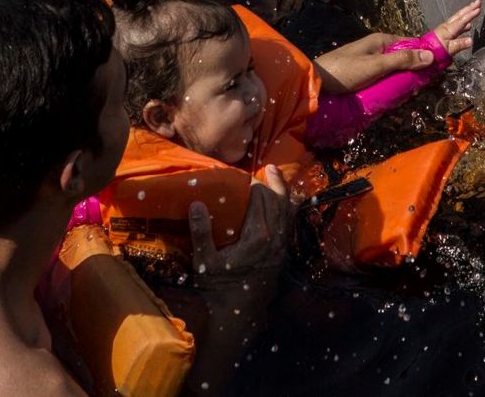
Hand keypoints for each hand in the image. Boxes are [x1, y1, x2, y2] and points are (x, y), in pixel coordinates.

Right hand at [183, 172, 294, 395]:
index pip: (260, 200)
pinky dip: (287, 210)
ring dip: (284, 193)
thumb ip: (201, 232)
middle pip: (277, 202)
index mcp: (257, 236)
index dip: (254, 185)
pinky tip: (283, 205)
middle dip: (272, 183)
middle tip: (267, 170)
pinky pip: (288, 224)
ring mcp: (281, 246)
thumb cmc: (218, 287)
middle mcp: (274, 238)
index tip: (245, 177)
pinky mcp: (282, 254)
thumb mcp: (204, 261)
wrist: (238, 314)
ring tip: (279, 179)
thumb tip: (197, 203)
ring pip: (287, 212)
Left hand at [315, 30, 437, 93]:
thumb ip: (401, 60)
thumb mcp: (375, 65)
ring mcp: (370, 63)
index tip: (436, 69)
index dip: (423, 55)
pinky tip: (396, 96)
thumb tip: (430, 55)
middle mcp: (377, 49)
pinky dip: (391, 86)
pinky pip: (385, 79)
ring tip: (411, 93)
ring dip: (402, 80)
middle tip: (422, 86)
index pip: (411, 45)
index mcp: (381, 41)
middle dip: (414, 71)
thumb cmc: (344, 70)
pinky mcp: (364, 75)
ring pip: (395, 71)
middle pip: (403, 59)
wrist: (315, 83)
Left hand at [430, 0, 481, 58]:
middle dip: (469, 9)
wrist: (420, 53)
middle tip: (478, 2)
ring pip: (457, 20)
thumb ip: (459, 45)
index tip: (479, 8)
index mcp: (448, 30)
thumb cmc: (432, 52)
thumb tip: (471, 41)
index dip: (471, 15)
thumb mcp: (447, 50)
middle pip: (459, 16)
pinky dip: (463, 24)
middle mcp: (446, 28)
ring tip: (473, 10)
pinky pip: (456, 26)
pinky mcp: (443, 35)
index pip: (461, 21)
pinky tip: (467, 26)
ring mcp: (444, 31)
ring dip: (466, 14)